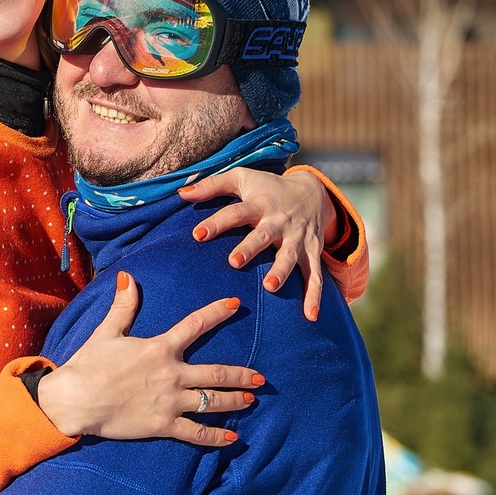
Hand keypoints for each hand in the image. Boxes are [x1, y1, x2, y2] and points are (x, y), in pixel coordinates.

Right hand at [35, 273, 260, 445]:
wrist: (75, 400)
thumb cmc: (88, 365)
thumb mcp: (106, 332)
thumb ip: (123, 306)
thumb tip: (128, 278)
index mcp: (160, 347)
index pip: (196, 324)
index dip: (217, 312)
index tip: (235, 304)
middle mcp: (172, 373)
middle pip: (216, 372)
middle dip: (241, 375)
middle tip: (261, 378)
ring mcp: (171, 401)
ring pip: (212, 401)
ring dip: (235, 400)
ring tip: (250, 400)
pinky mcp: (163, 425)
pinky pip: (196, 432)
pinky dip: (216, 436)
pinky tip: (232, 437)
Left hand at [179, 165, 340, 317]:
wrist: (314, 192)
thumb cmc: (269, 187)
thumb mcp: (242, 178)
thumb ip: (212, 185)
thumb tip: (180, 193)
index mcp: (259, 204)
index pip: (235, 212)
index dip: (217, 222)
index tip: (198, 234)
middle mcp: (279, 221)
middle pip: (264, 235)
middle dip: (250, 248)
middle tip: (234, 262)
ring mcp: (297, 238)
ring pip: (290, 256)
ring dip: (281, 271)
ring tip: (269, 287)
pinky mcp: (312, 251)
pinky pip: (315, 275)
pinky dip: (314, 295)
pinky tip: (310, 316)